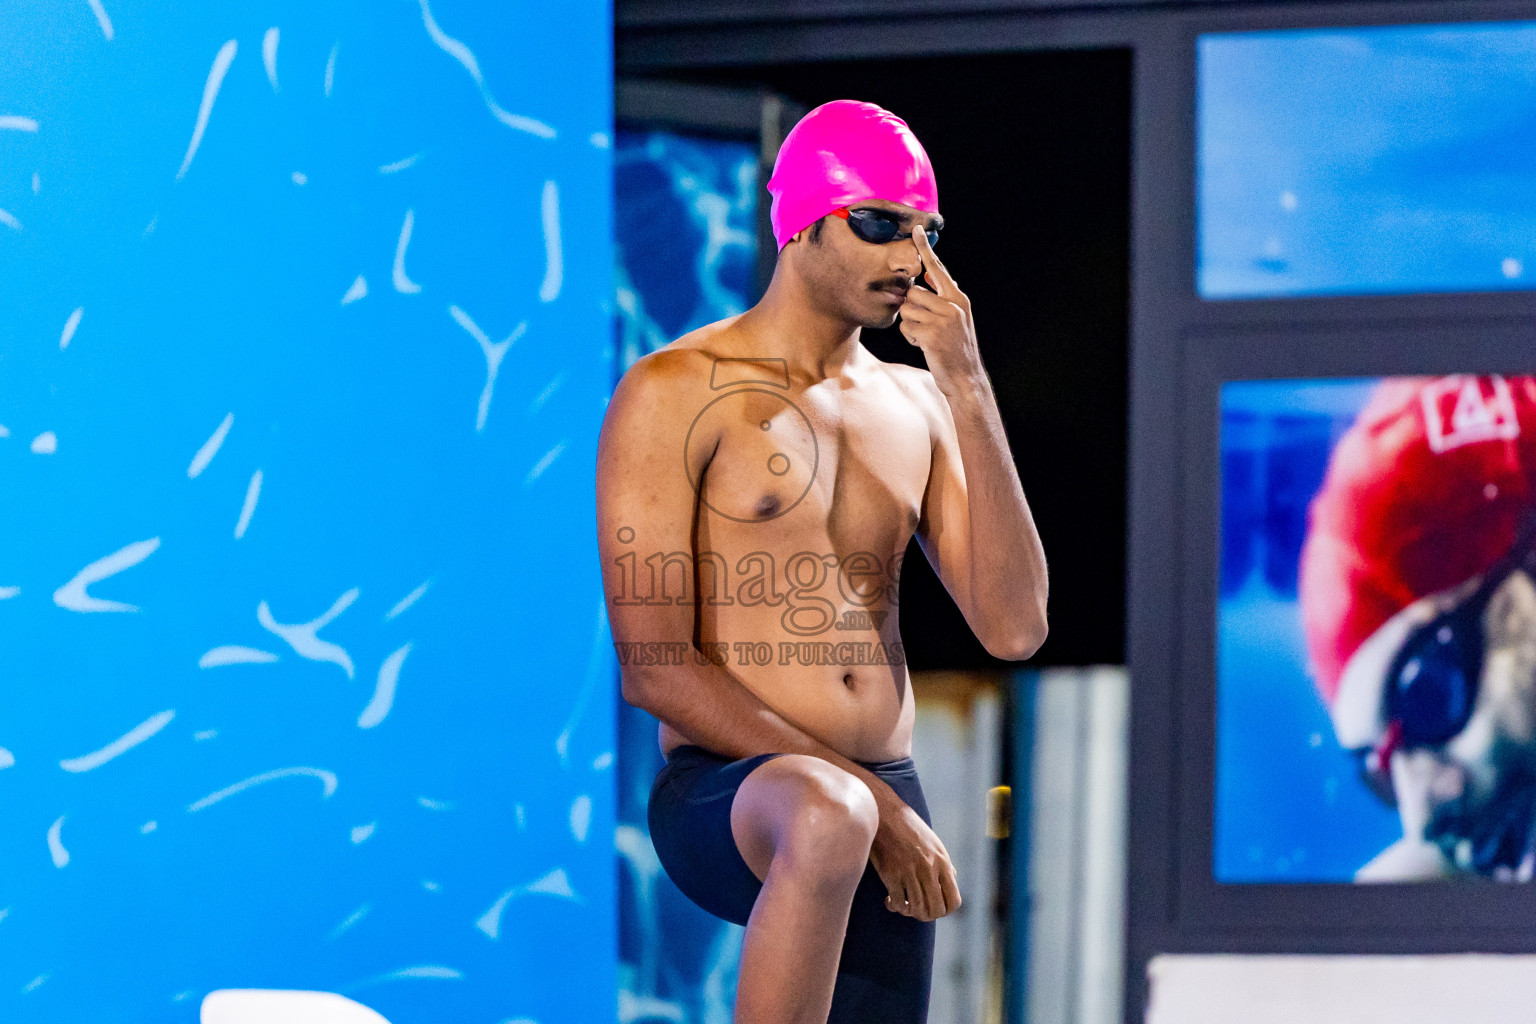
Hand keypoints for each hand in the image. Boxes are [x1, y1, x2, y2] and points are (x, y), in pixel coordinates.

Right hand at [868, 790, 961, 921]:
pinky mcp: (891, 873)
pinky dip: (894, 906)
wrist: (884, 812)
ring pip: (917, 910)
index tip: (932, 906)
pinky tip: (889, 899)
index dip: (944, 910)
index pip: (954, 902)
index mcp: (942, 862)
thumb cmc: (908, 828)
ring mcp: (910, 871)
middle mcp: (929, 868)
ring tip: (902, 904)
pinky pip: (898, 903)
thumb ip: (943, 863)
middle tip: (915, 909)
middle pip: (936, 910)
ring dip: (908, 912)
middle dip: (926, 915)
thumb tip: (952, 878)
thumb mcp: (933, 842)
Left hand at [898, 228, 981, 396]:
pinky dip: (910, 338)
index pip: (938, 269)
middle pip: (913, 293)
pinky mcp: (931, 334)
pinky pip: (906, 327)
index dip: (926, 249)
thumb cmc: (956, 349)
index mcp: (958, 298)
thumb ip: (944, 298)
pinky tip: (924, 345)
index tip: (917, 230)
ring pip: (907, 310)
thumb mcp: (957, 319)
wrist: (965, 378)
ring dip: (910, 325)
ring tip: (925, 337)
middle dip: (912, 310)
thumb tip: (930, 276)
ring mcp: (943, 319)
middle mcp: (953, 305)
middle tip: (924, 326)